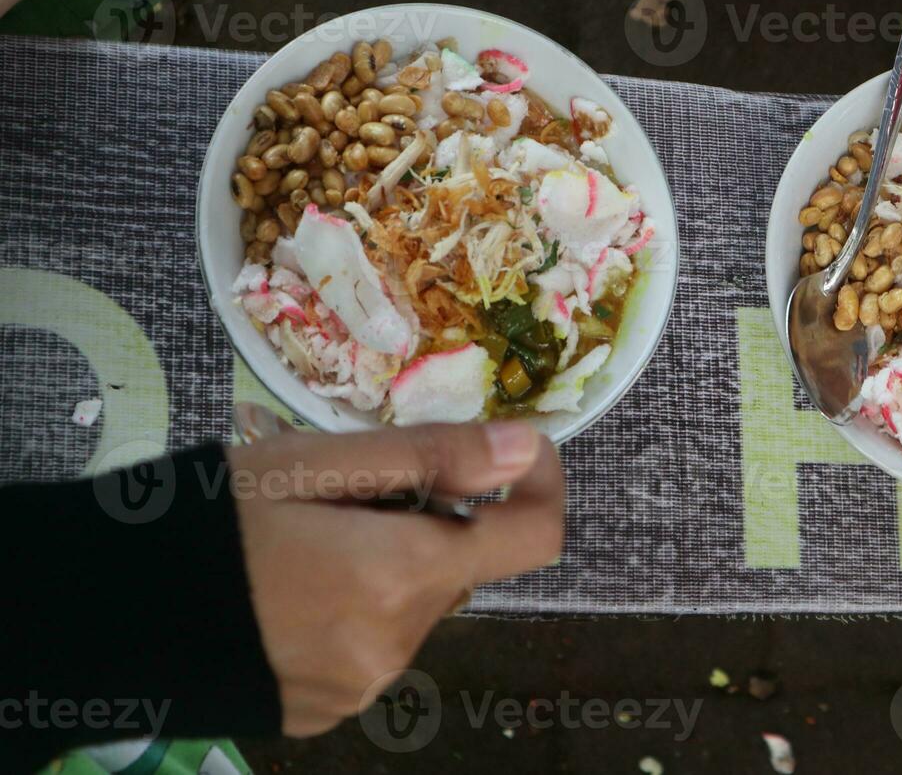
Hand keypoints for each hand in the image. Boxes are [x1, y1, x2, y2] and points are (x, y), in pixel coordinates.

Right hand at [228, 420, 563, 736]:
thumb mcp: (313, 462)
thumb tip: (524, 447)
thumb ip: (430, 456)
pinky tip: (292, 591)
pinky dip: (358, 610)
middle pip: (461, 566)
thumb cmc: (207, 521)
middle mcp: (398, 644)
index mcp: (401, 574)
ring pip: (417, 606)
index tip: (515, 451)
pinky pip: (375, 647)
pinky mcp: (328, 711)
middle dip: (433, 519)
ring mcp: (362, 687)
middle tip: (351, 488)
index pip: (534, 539)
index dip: (541, 485)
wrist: (104, 617)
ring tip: (306, 540)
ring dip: (393, 565)